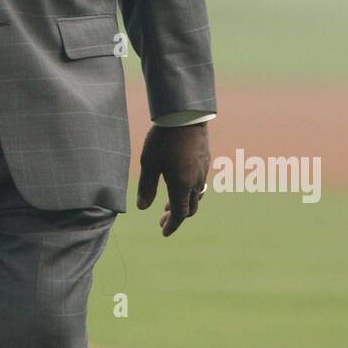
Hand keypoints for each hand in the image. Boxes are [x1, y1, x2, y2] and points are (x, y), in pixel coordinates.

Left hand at [136, 123, 209, 237]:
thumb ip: (146, 187)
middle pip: (190, 208)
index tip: (163, 232)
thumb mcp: (149, 163)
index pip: (179, 214)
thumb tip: (142, 208)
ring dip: (184, 203)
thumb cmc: (164, 139)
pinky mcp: (205, 159)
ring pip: (197, 196)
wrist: (186, 114)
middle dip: (176, 216)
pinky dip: (190, 190)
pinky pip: (200, 183)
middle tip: (162, 219)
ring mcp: (203, 170)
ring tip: (169, 203)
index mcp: (183, 185)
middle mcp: (196, 181)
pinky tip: (181, 183)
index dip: (171, 225)